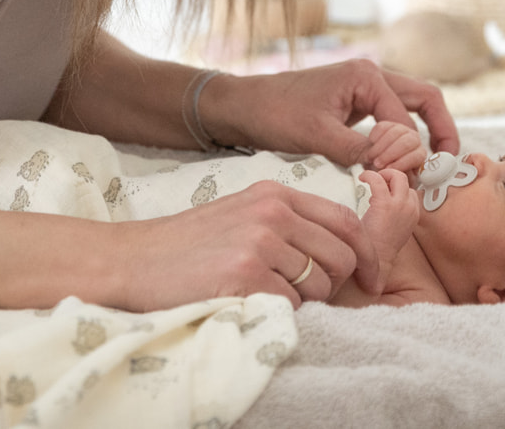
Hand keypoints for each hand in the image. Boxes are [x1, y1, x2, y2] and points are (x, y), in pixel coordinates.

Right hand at [112, 180, 375, 309]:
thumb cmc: (189, 244)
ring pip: (318, 285)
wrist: (133, 259)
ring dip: (301, 299)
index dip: (366, 253)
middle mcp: (273, 212)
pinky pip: (290, 304)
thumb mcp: (243, 213)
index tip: (371, 279)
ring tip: (264, 292)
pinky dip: (276, 310)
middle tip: (303, 293)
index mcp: (276, 193)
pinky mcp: (246, 274)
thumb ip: (288, 222)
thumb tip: (342, 249)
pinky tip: (245, 299)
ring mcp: (260, 242)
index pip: (346, 220)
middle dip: (332, 283)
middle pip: (341, 256)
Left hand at [206, 59, 459, 168]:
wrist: (242, 107)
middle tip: (449, 164)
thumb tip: (390, 169)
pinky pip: (390, 117)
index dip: (407, 153)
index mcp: (366, 77)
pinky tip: (398, 162)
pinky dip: (401, 137)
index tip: (400, 181)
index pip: (405, 119)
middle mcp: (371, 76)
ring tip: (430, 167)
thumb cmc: (275, 115)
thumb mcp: (317, 136)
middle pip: (425, 99)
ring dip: (423, 133)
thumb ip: (357, 150)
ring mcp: (363, 88)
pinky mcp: (353, 104)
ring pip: (410, 107)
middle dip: (441, 130)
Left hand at [356, 168, 419, 297]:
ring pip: (396, 175)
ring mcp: (400, 206)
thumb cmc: (379, 249)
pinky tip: (361, 179)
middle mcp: (410, 208)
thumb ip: (392, 215)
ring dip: (382, 174)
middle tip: (376, 182)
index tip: (382, 191)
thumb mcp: (393, 229)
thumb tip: (377, 202)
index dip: (396, 187)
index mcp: (414, 215)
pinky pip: (378, 179)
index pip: (410, 190)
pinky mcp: (385, 205)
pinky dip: (369, 175)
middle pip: (405, 179)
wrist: (376, 263)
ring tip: (369, 180)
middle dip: (390, 176)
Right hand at [365, 121, 426, 175]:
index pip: (416, 156)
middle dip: (390, 154)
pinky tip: (372, 145)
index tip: (388, 169)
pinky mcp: (389, 124)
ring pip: (394, 133)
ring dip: (380, 147)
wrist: (377, 162)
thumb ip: (400, 176)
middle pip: (406, 142)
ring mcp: (402, 130)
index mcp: (420, 154)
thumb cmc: (390, 172)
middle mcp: (414, 140)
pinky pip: (382, 127)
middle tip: (378, 164)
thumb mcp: (398, 179)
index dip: (402, 163)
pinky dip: (374, 137)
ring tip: (371, 158)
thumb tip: (399, 173)